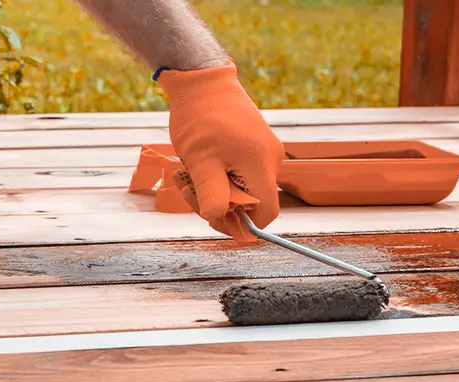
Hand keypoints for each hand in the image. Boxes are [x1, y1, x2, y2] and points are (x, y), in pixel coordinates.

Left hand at [156, 62, 284, 240]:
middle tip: (188, 188)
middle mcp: (271, 160)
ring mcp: (265, 151)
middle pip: (251, 202)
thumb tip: (217, 219)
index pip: (265, 213)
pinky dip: (218, 175)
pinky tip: (196, 163)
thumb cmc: (200, 118)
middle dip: (219, 203)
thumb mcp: (200, 161)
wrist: (202, 81)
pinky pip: (240, 172)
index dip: (240, 224)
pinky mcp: (255, 145)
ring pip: (242, 188)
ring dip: (214, 188)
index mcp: (263, 166)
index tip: (211, 215)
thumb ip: (211, 194)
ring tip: (187, 173)